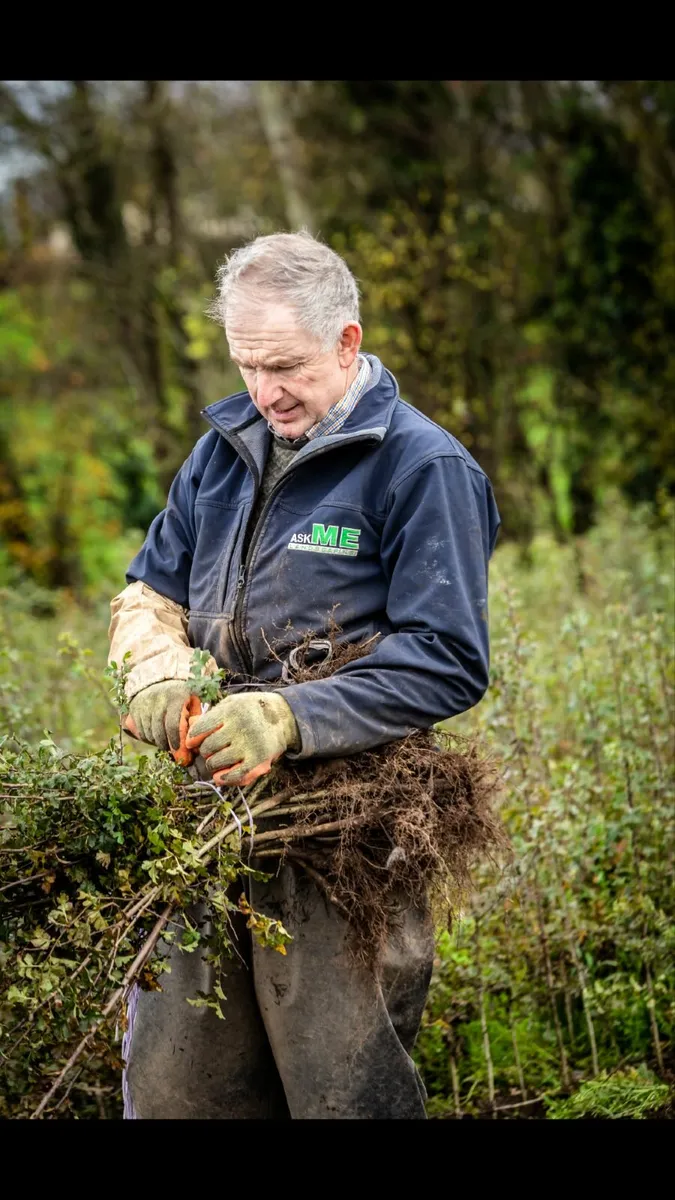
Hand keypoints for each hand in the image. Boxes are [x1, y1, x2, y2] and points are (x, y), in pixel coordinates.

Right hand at [127, 680, 193, 752]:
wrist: (158, 678)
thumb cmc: (181, 694)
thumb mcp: (193, 701)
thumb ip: (195, 719)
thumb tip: (194, 742)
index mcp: (176, 697)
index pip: (173, 725)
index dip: (177, 742)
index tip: (182, 754)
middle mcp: (158, 700)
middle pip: (160, 732)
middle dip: (168, 746)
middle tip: (176, 751)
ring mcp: (144, 704)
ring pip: (149, 733)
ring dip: (158, 743)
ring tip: (167, 743)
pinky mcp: (134, 709)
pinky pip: (140, 731)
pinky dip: (148, 739)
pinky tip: (157, 737)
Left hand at [185, 692, 299, 785]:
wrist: (283, 717)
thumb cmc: (251, 710)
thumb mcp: (231, 704)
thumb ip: (210, 715)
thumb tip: (189, 726)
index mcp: (231, 710)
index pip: (201, 728)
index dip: (192, 738)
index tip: (192, 742)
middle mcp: (240, 727)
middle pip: (207, 747)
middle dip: (205, 751)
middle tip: (211, 749)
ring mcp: (250, 745)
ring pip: (216, 762)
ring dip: (213, 764)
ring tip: (219, 759)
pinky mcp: (259, 760)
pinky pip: (234, 775)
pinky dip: (223, 778)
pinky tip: (220, 776)